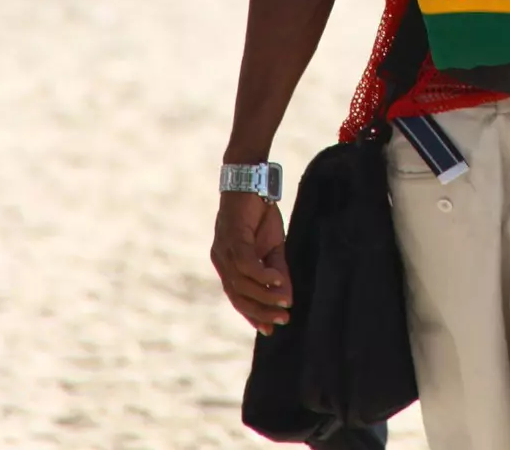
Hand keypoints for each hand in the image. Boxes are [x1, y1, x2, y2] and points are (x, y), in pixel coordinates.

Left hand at [210, 192, 291, 334]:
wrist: (251, 179)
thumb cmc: (260, 213)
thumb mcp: (273, 246)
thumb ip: (277, 271)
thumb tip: (288, 297)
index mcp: (227, 264)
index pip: (237, 297)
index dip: (252, 314)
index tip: (270, 330)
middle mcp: (221, 260)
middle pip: (237, 295)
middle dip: (260, 311)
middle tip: (283, 320)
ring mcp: (224, 249)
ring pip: (241, 283)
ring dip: (264, 295)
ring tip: (286, 302)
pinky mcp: (233, 237)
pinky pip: (246, 263)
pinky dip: (262, 275)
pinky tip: (278, 280)